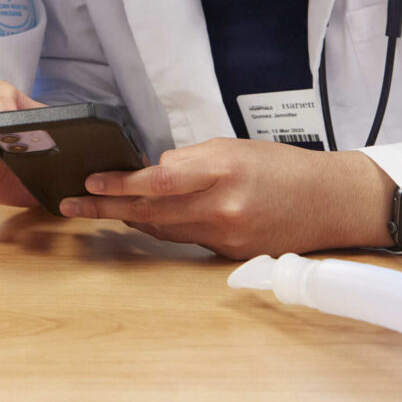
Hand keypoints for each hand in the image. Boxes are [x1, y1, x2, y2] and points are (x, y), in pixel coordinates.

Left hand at [56, 138, 394, 259]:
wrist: (330, 203)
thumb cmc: (283, 167)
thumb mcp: (235, 147)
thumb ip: (191, 161)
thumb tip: (152, 172)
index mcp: (224, 169)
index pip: (160, 179)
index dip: (121, 183)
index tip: (91, 180)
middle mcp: (222, 207)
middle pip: (151, 211)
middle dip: (106, 207)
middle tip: (71, 203)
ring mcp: (225, 236)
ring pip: (162, 229)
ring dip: (127, 220)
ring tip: (93, 210)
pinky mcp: (229, 255)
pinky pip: (183, 240)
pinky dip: (159, 230)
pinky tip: (138, 222)